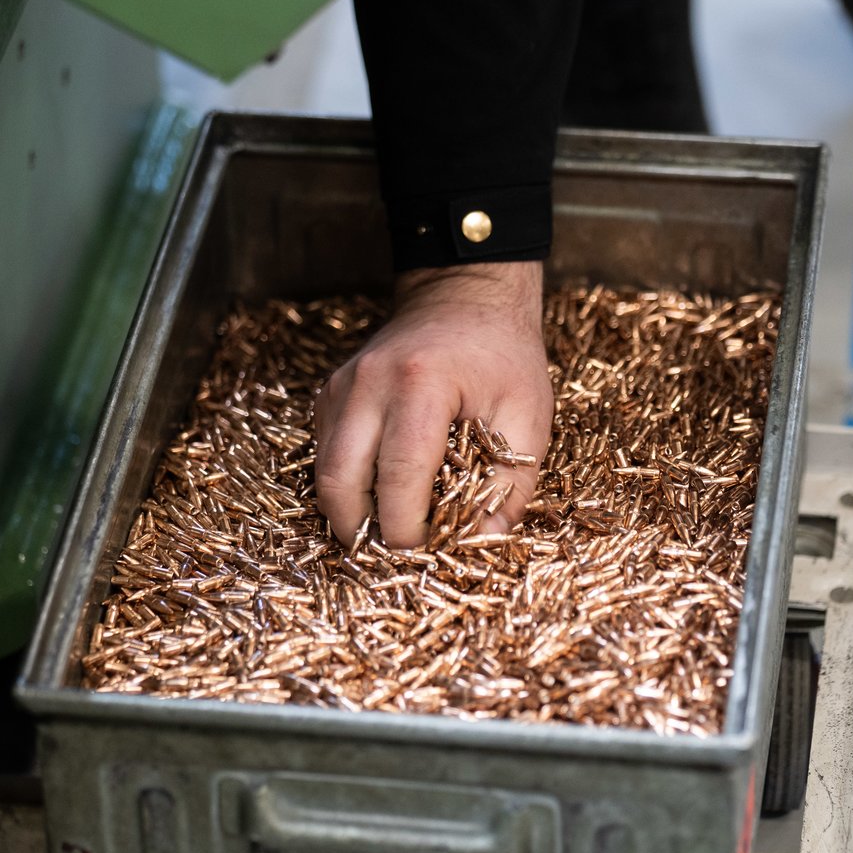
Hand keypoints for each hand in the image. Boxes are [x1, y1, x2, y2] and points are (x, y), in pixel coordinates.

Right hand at [313, 261, 552, 548]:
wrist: (465, 295)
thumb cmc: (503, 355)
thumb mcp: (528, 414)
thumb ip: (510, 483)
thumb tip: (483, 544)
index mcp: (421, 385)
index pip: (399, 476)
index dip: (407, 527)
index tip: (426, 553)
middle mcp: (368, 384)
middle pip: (339, 479)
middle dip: (361, 531)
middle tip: (394, 557)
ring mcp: (342, 385)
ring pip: (324, 469)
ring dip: (349, 511)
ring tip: (385, 533)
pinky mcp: (332, 392)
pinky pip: (326, 450)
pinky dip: (346, 482)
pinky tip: (379, 495)